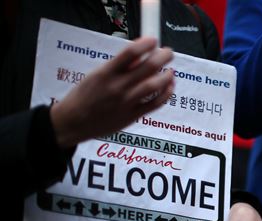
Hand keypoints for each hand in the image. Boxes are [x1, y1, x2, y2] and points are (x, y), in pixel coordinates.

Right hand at [50, 37, 173, 147]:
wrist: (73, 122)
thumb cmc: (83, 96)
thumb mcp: (96, 75)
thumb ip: (118, 67)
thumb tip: (139, 58)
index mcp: (106, 73)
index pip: (130, 53)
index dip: (145, 44)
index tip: (153, 40)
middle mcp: (117, 87)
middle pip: (147, 67)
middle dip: (162, 57)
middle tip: (168, 52)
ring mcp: (126, 102)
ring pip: (153, 86)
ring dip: (166, 76)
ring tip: (171, 70)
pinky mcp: (132, 116)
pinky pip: (154, 104)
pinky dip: (165, 94)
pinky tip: (169, 87)